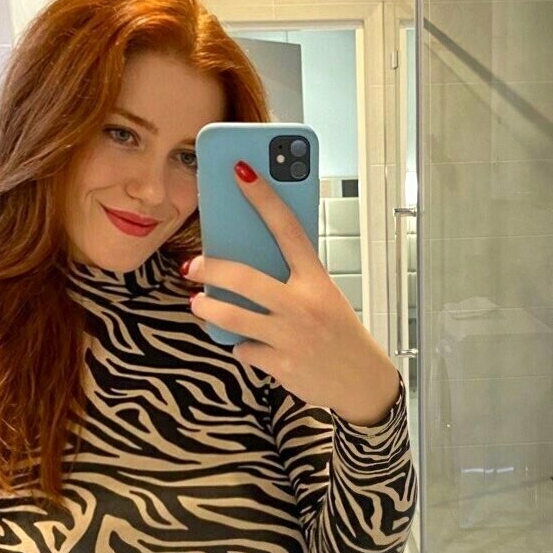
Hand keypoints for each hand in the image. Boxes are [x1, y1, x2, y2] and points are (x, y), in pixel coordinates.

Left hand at [186, 160, 401, 425]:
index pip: (287, 228)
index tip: (240, 172)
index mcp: (317, 280)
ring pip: (231, 316)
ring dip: (207, 308)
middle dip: (209, 268)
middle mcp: (303, 304)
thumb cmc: (339, 333)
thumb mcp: (326, 297)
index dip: (263, 197)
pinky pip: (243, 349)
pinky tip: (246, 345)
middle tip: (191, 265)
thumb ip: (294, 280)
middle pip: (244, 277)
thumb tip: (248, 262)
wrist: (361, 381)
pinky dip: (240, 346)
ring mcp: (290, 336)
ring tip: (198, 304)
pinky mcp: (280, 364)